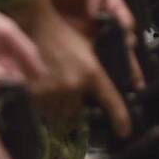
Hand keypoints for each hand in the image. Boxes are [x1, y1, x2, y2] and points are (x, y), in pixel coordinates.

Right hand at [12, 2, 131, 138]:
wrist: (36, 26)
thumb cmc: (64, 34)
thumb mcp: (89, 49)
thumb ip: (99, 71)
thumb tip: (117, 88)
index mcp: (91, 73)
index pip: (111, 101)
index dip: (120, 119)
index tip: (124, 132)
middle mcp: (73, 85)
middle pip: (78, 111)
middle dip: (74, 104)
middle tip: (65, 87)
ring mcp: (53, 91)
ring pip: (59, 111)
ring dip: (57, 104)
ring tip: (51, 84)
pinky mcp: (34, 94)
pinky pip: (42, 108)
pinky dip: (42, 102)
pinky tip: (41, 86)